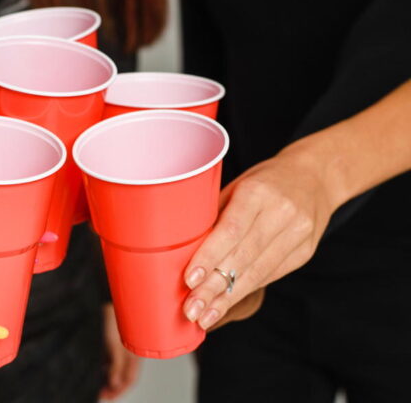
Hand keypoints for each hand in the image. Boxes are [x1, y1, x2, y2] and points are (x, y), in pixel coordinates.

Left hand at [100, 303, 139, 400]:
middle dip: (115, 387)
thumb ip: (115, 365)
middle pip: (125, 376)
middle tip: (104, 394)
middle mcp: (131, 354)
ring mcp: (125, 348)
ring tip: (102, 384)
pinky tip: (103, 367)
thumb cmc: (117, 320)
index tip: (107, 397)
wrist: (114, 301)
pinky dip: (109, 366)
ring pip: (120, 368)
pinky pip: (114, 358)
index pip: (129, 380)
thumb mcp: (114, 346)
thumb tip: (114, 383)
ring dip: (112, 377)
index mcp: (135, 357)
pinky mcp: (117, 341)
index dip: (119, 391)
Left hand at [182, 147, 336, 329]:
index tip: (189, 280)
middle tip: (190, 309)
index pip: (231, 230)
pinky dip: (243, 292)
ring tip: (203, 317)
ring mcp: (298, 234)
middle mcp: (282, 213)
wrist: (314, 177)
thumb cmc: (262, 182)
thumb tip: (178, 249)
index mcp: (259, 192)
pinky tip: (224, 305)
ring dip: (227, 298)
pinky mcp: (305, 252)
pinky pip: (269, 275)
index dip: (209, 257)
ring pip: (257, 273)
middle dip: (214, 287)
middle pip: (243, 257)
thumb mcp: (235, 186)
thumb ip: (213, 215)